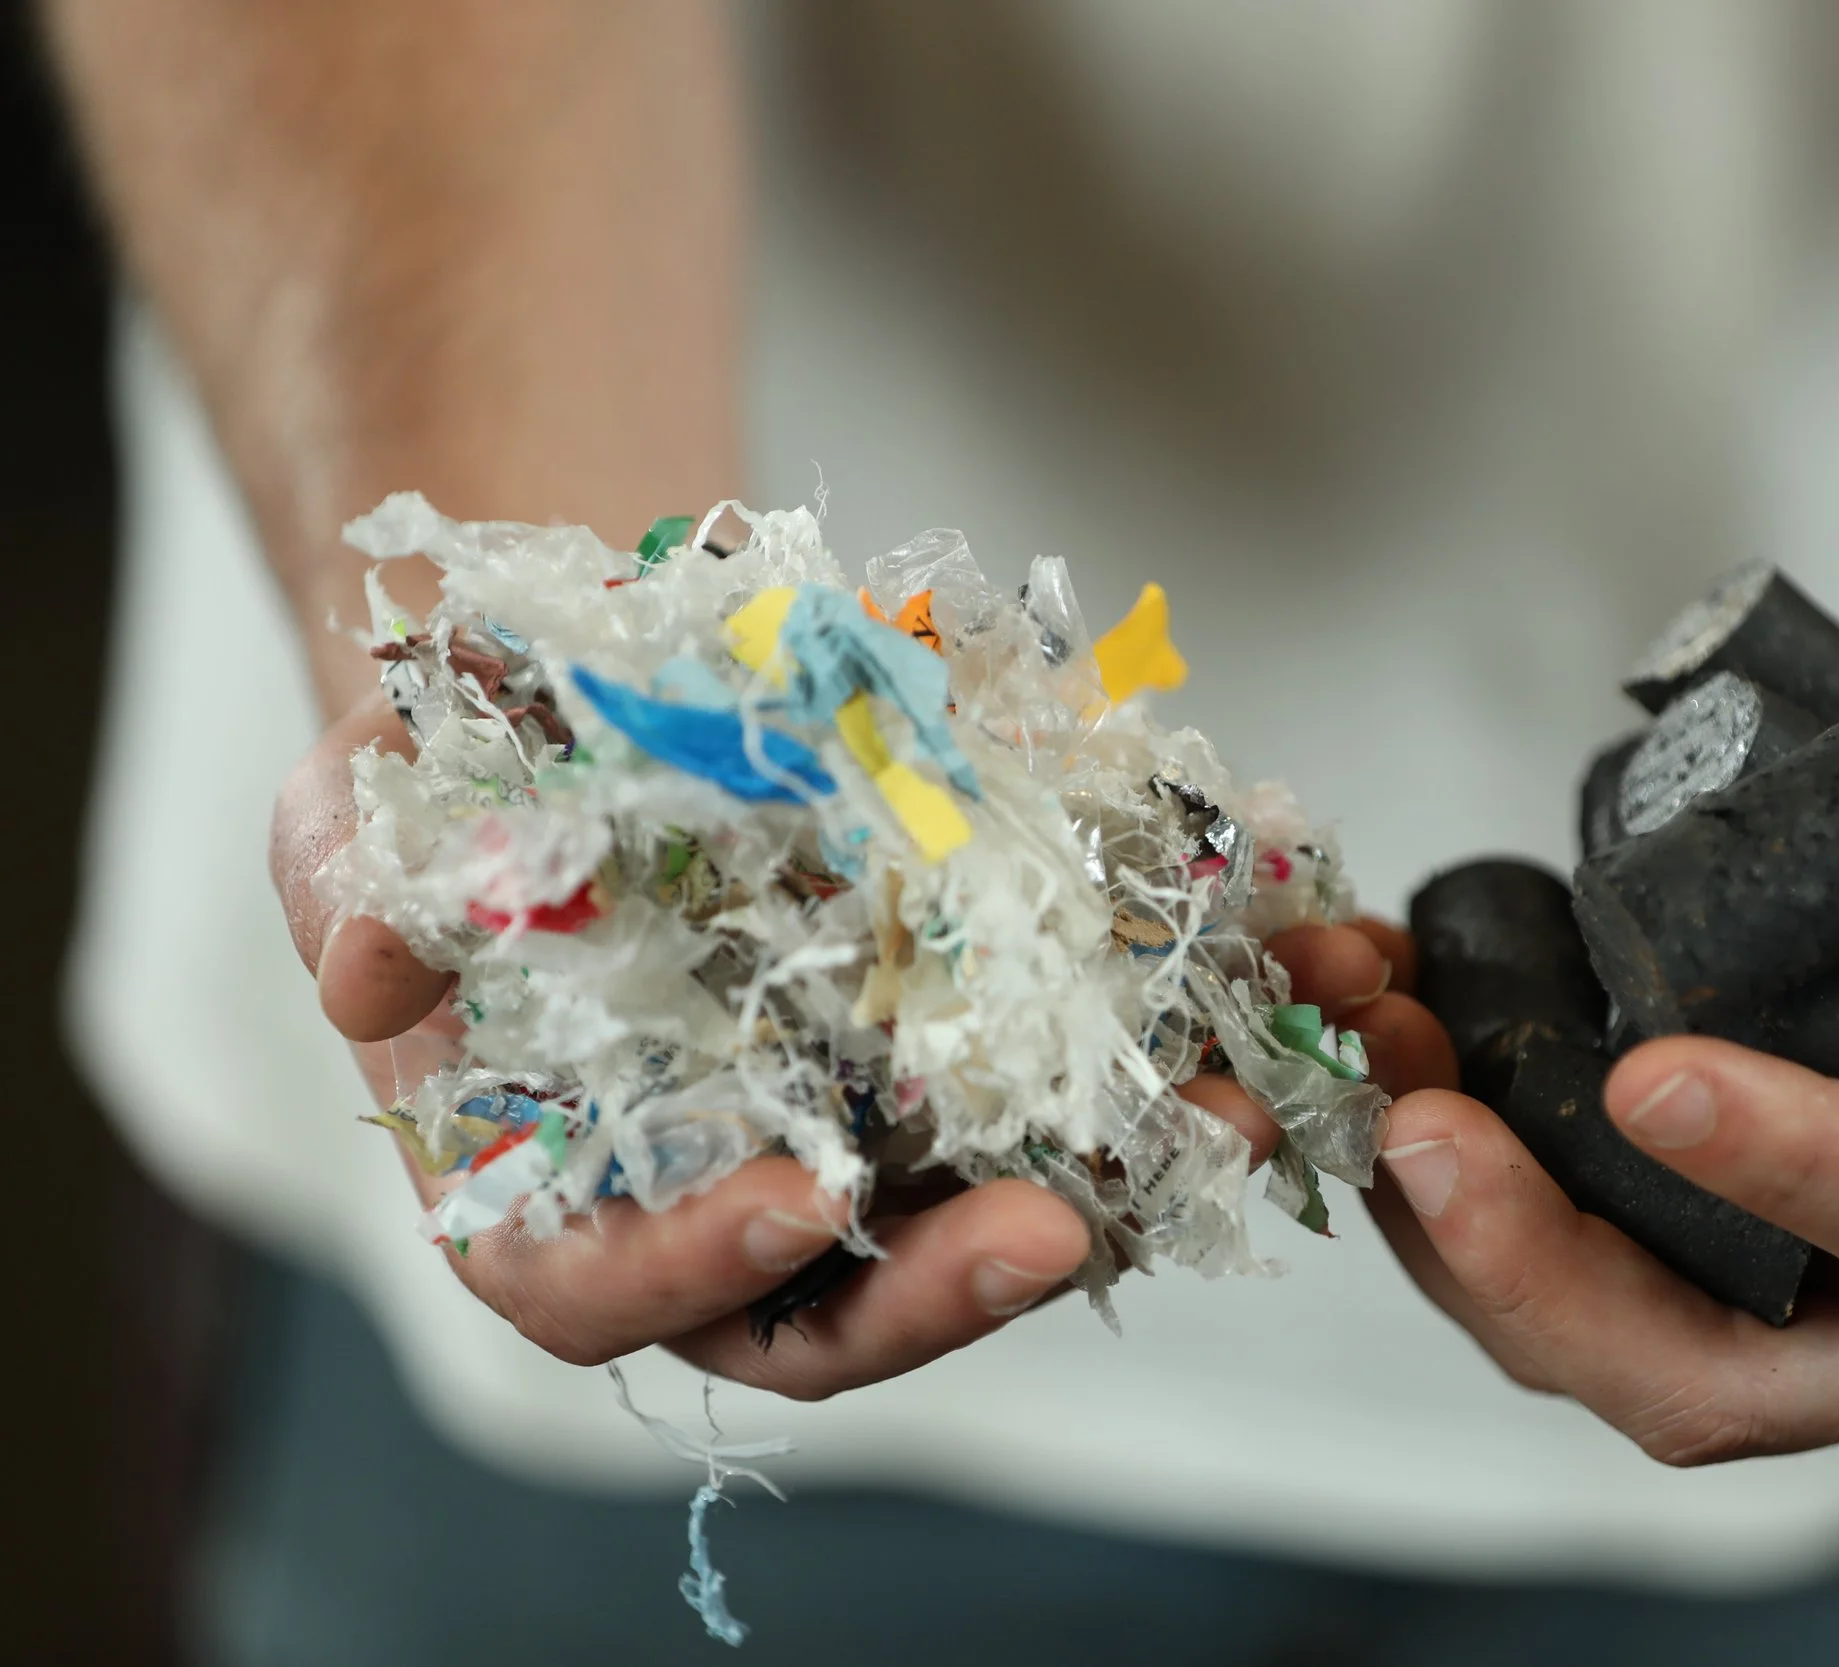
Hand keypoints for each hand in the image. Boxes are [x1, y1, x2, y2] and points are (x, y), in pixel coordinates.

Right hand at [269, 693, 1401, 1397]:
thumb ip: (365, 902)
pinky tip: (1232, 1018)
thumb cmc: (449, 797)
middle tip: (1062, 1226)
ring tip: (1220, 1120)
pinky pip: (1045, 1102)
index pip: (605, 1289)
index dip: (697, 1263)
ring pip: (970, 1221)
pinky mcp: (943, 1068)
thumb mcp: (360, 825)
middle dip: (946, 1287)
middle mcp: (704, 1203)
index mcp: (544, 1197)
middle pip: (828, 1309)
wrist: (575, 704)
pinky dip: (1141, 1073)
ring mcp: (841, 1142)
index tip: (802, 1194)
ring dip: (1107, 1191)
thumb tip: (366, 977)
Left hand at [1364, 748, 1838, 1462]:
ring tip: (1376, 1070)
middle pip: (1703, 1373)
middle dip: (1542, 1268)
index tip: (1650, 1078)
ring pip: (1594, 1347)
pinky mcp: (1692, 1290)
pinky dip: (1450, 1206)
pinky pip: (1553, 1290)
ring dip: (1457, 1234)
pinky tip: (1389, 1077)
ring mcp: (1788, 1330)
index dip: (1782, 1163)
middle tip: (1427, 1131)